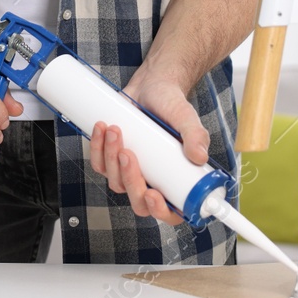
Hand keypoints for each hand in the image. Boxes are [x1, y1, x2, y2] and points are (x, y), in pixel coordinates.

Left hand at [89, 71, 209, 226]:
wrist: (153, 84)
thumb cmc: (172, 103)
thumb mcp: (185, 117)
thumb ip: (195, 135)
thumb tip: (199, 157)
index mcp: (174, 179)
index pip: (170, 212)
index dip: (160, 211)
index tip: (152, 194)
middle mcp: (152, 180)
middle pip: (137, 200)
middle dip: (130, 179)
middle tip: (128, 153)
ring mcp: (130, 171)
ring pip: (116, 182)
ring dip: (111, 159)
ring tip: (116, 130)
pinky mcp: (112, 158)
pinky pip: (100, 164)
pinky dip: (98, 148)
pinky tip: (102, 128)